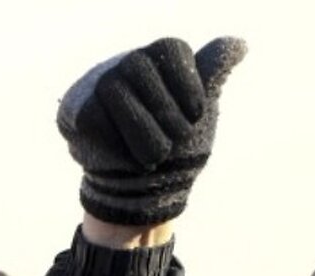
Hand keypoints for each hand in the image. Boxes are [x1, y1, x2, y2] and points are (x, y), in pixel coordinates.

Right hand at [58, 37, 246, 225]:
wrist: (143, 192)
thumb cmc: (176, 149)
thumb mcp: (200, 115)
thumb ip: (211, 77)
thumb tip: (239, 45)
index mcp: (158, 62)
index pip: (170, 49)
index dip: (187, 83)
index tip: (196, 116)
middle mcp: (124, 66)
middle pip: (138, 64)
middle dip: (162, 109)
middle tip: (174, 142)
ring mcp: (96, 86)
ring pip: (112, 89)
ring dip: (140, 131)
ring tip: (153, 158)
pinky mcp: (75, 111)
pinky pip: (91, 116)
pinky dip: (113, 143)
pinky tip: (125, 160)